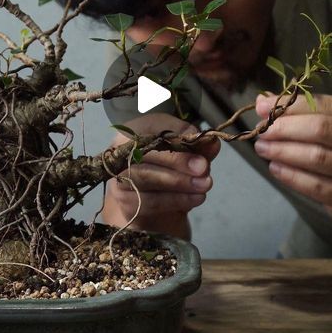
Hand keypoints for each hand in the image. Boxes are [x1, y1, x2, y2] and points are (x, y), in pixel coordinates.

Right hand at [103, 112, 219, 237]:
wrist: (157, 206)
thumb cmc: (171, 170)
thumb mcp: (187, 154)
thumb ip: (199, 147)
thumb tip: (212, 141)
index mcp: (135, 131)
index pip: (152, 125)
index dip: (176, 133)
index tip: (202, 142)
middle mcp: (121, 152)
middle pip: (146, 153)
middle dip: (178, 161)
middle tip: (204, 168)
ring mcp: (120, 178)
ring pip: (147, 177)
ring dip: (179, 182)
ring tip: (205, 184)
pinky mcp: (125, 202)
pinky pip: (150, 202)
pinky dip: (176, 200)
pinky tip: (196, 198)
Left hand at [255, 93, 331, 207]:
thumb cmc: (326, 146)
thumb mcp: (318, 124)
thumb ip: (295, 113)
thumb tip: (263, 102)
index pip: (321, 105)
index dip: (290, 106)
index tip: (262, 108)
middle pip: (319, 129)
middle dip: (285, 128)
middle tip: (262, 132)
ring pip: (316, 157)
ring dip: (283, 151)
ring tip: (262, 148)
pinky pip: (317, 186)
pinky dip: (293, 176)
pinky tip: (275, 167)